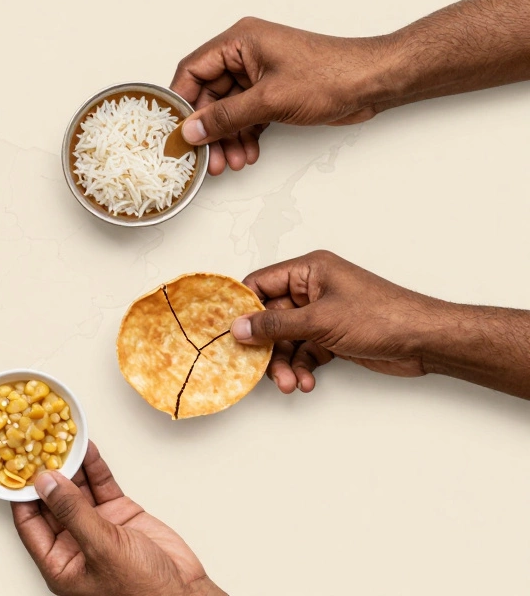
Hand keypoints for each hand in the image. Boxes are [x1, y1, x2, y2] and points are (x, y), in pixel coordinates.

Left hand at [13, 442, 221, 595]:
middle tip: (37, 443)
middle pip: (52, 501)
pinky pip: (100, 486)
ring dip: (71, 465)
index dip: (22, 494)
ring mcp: (96, 527)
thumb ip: (72, 513)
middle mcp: (74, 544)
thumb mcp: (100, 549)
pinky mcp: (118, 515)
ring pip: (77, 489)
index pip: (29, 523)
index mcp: (59, 564)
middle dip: (47, 474)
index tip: (15, 466)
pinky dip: (94, 467)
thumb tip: (45, 483)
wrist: (185, 595)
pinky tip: (87, 448)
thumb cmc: (142, 592)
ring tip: (61, 438)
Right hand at [170, 17, 389, 174]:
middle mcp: (245, 54)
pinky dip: (244, 135)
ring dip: (227, 137)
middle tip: (206, 157)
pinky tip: (247, 154)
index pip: (192, 70)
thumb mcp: (270, 100)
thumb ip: (226, 117)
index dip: (181, 102)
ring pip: (228, 110)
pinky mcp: (273, 92)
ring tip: (231, 162)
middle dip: (209, 129)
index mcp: (240, 41)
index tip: (175, 130)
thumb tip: (192, 130)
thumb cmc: (331, 75)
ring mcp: (259, 74)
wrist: (373, 82)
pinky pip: (246, 116)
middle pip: (209, 95)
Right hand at [234, 250, 437, 392]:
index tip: (228, 332)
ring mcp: (323, 314)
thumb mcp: (320, 321)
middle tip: (262, 369)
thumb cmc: (381, 317)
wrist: (424, 341)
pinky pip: (305, 351)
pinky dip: (302, 367)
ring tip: (290, 383)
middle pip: (272, 318)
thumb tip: (239, 327)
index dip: (243, 308)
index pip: (261, 284)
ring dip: (285, 363)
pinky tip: (306, 381)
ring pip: (287, 339)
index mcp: (309, 270)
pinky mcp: (333, 336)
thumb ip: (275, 326)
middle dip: (268, 347)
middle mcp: (313, 289)